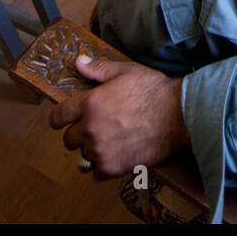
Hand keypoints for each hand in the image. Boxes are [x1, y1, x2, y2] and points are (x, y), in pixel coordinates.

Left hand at [49, 54, 189, 178]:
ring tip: (108, 143)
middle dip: (79, 134)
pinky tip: (115, 156)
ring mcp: (100, 150)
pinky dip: (103, 167)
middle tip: (95, 129)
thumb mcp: (125, 71)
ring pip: (83, 156)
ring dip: (92, 151)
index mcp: (89, 103)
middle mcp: (90, 128)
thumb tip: (78, 62)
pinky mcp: (113, 168)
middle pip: (69, 140)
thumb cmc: (154, 91)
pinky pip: (95, 173)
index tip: (63, 120)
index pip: (58, 116)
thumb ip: (98, 69)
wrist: (179, 116)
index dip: (59, 118)